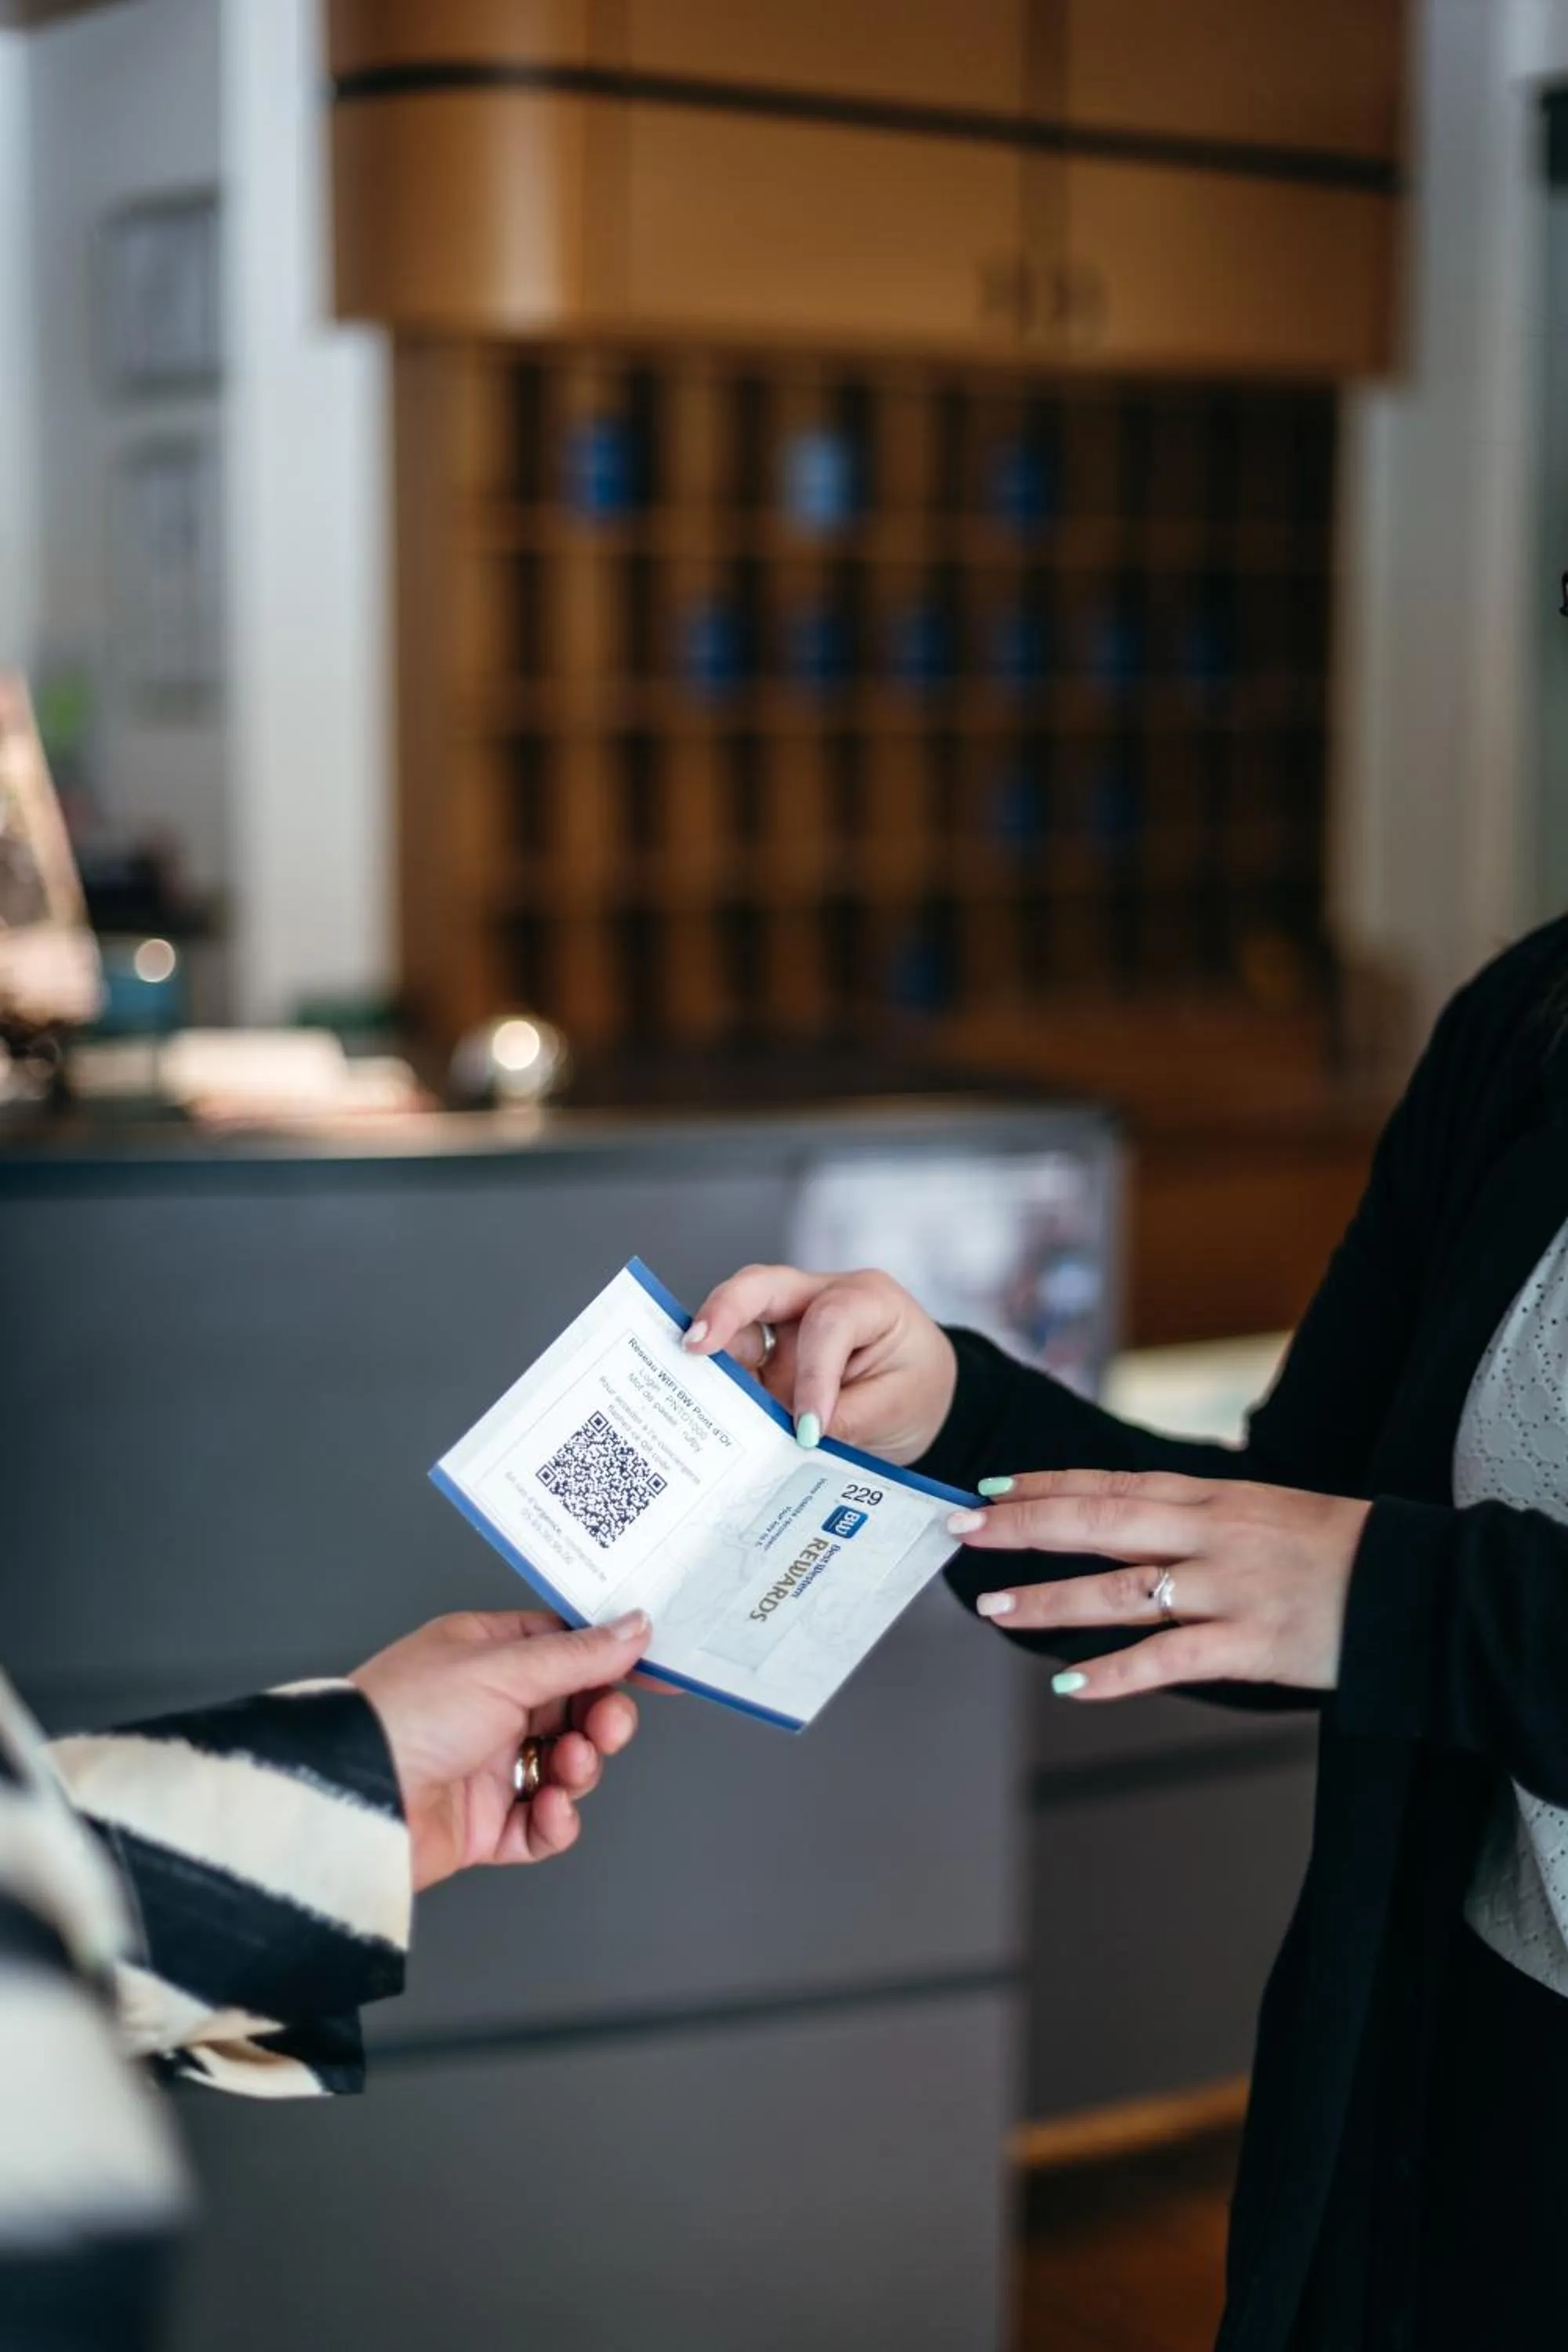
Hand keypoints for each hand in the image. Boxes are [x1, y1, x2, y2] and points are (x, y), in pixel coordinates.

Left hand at [350, 1609, 648, 1890]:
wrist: (352, 1801)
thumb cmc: (404, 1717)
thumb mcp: (501, 1669)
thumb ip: (577, 1654)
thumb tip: (634, 1627)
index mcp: (486, 1653)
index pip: (566, 1646)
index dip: (613, 1659)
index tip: (657, 1672)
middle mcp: (488, 1706)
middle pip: (575, 1709)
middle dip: (601, 1720)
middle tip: (605, 1727)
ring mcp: (488, 1765)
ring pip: (567, 1766)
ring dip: (579, 1769)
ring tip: (564, 1770)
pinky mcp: (484, 1823)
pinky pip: (542, 1823)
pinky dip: (556, 1819)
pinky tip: (549, 1810)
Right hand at [685, 1263, 957, 1461]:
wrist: (917, 1395)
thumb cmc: (914, 1389)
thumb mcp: (897, 1408)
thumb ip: (845, 1419)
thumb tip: (793, 1437)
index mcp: (867, 1299)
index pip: (828, 1324)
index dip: (814, 1375)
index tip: (809, 1429)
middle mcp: (817, 1298)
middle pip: (761, 1287)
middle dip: (724, 1312)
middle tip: (694, 1347)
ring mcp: (783, 1324)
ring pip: (735, 1319)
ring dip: (710, 1352)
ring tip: (685, 1386)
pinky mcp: (763, 1353)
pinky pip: (731, 1360)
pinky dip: (713, 1381)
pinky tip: (695, 1405)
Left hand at [947, 1470, 1370, 1697]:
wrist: (1418, 1588)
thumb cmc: (1338, 1549)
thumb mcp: (1263, 1508)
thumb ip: (1197, 1514)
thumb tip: (1128, 1517)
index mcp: (1212, 1497)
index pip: (1110, 1483)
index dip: (1043, 1484)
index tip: (987, 1487)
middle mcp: (1211, 1534)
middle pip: (1098, 1522)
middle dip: (1023, 1525)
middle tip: (962, 1528)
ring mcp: (1228, 1589)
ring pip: (1119, 1592)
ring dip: (1048, 1599)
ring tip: (991, 1606)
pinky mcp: (1250, 1644)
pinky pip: (1169, 1660)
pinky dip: (1116, 1675)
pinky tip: (1070, 1686)